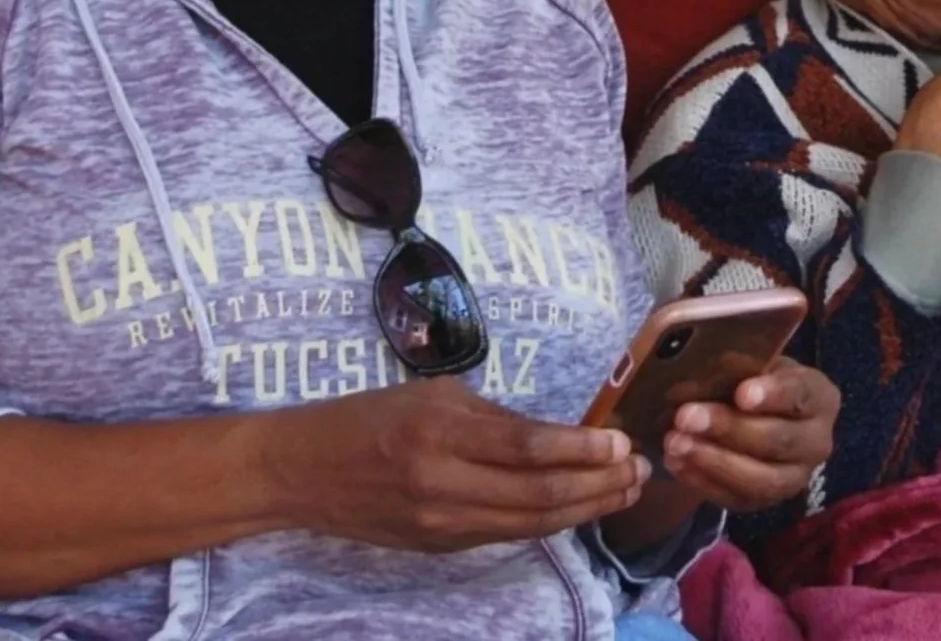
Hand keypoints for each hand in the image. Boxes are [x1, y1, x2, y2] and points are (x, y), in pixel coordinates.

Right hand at [258, 378, 647, 553]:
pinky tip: (579, 507)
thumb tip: (556, 435)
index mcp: (440, 431)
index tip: (621, 441)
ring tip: (623, 491)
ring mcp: (442, 523)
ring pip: (531, 524)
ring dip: (586, 509)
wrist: (302, 472)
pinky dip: (550, 521)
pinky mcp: (440, 547)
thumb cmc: (367, 416)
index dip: (582, 449)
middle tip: (639, 469)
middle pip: (540, 495)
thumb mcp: (431, 394)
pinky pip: (507, 534)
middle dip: (599, 485)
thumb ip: (493, 416)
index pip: (528, 448)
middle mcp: (443, 483)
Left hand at [659, 359, 838, 512]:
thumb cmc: (754, 378)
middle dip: (729, 429)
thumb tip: (703, 364)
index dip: (772, 395)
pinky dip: (704, 482)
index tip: (741, 394)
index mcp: (819, 397)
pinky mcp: (768, 501)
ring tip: (676, 443)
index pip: (800, 395)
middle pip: (778, 441)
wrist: (757, 414)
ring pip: (762, 480)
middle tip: (686, 417)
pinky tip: (677, 462)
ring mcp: (796, 477)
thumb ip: (739, 365)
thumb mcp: (754, 362)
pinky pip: (738, 499)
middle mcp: (817, 442)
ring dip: (714, 462)